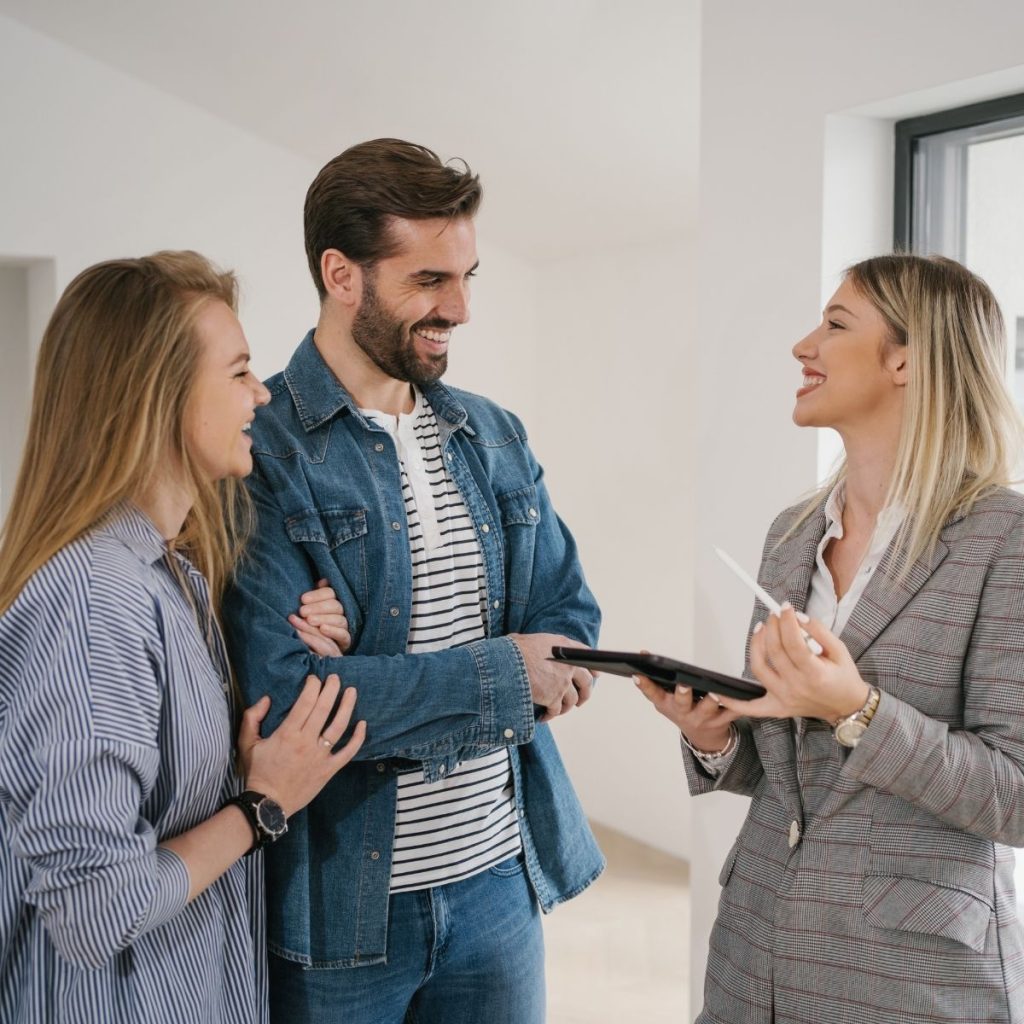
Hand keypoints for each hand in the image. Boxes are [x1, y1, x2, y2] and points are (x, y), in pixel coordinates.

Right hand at [237, 674, 365, 816]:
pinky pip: (348, 752)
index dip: (312, 686)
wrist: (267, 805)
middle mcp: (306, 742)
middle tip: (335, 677)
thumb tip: (266, 698)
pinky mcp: (329, 769)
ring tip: (352, 691)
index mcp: (287, 734)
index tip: (314, 678)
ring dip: (347, 706)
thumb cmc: (257, 772)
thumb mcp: (246, 743)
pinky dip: (358, 738)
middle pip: (324, 709)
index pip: (305, 702)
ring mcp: (320, 756)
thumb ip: (252, 718)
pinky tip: (363, 724)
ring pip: (339, 726)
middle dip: (331, 689)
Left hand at [289, 579, 350, 656]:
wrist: (320, 647)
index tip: (303, 599)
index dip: (317, 595)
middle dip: (318, 608)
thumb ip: (318, 594)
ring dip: (324, 619)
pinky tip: (322, 629)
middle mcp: (344, 612)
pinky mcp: (346, 640)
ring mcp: (346, 626)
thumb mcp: (313, 607)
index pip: (331, 593)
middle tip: (302, 611)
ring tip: (310, 621)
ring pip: (339, 619)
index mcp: (336, 600)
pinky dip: (333, 631)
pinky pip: (344, 635)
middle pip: (335, 606)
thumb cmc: (314, 622)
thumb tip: (322, 581)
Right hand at [509, 633, 593, 722]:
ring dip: (566, 707)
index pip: (587, 655)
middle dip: (585, 694)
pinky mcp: (554, 697)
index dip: (593, 667)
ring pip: (572, 700)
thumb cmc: (514, 649)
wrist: (508, 662)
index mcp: (565, 646)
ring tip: (559, 710)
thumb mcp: (533, 639)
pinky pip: (556, 711)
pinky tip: (544, 717)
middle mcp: (569, 664)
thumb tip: (535, 649)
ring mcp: (563, 682)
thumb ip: (542, 646)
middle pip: (586, 682)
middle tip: (579, 701)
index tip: (596, 675)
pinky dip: (550, 715)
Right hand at [634, 677, 740, 753]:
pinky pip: (731, 713)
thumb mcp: (665, 699)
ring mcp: (702, 718)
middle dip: (682, 693)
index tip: (638, 674)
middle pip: (682, 703)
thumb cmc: (683, 710)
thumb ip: (654, 680)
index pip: (652, 694)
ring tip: (715, 692)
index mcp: (667, 705)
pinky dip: (737, 706)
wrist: (704, 737)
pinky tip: (742, 696)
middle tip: (683, 683)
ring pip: (708, 708)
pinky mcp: (722, 721)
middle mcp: (683, 713)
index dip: (645, 685)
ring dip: (711, 701)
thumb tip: (644, 653)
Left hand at [715, 606, 868, 721]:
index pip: (793, 643)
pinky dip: (733, 701)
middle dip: (772, 627)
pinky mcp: (776, 708)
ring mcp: (784, 699)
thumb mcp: (840, 650)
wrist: (847, 707)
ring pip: (759, 668)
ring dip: (756, 645)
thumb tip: (798, 617)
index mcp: (815, 674)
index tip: (784, 607)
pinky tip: (718, 692)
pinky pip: (750, 707)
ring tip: (761, 629)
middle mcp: (797, 687)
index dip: (786, 622)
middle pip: (774, 651)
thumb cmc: (844, 678)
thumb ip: (820, 632)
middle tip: (774, 615)